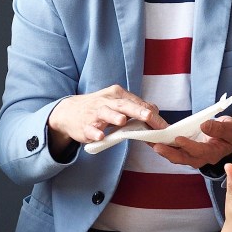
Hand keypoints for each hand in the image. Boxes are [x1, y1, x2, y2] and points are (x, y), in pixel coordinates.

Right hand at [47, 85, 163, 150]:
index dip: (151, 114)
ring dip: (114, 117)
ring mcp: (94, 113)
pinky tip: (100, 136)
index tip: (163, 126)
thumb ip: (135, 106)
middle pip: (123, 105)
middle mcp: (106, 101)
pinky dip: (95, 132)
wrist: (69, 112)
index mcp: (116, 94)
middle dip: (137, 110)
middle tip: (149, 116)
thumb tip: (155, 110)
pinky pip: (90, 129)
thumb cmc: (98, 108)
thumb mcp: (116, 103)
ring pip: (105, 113)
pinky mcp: (84, 126)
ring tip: (122, 121)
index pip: (137, 103)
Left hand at [151, 116, 231, 169]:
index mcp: (213, 152)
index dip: (189, 146)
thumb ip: (218, 128)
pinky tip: (152, 139)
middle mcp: (201, 158)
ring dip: (162, 150)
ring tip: (150, 142)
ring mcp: (192, 156)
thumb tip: (204, 125)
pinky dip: (163, 146)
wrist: (228, 138)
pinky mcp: (185, 152)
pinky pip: (173, 151)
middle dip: (169, 153)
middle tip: (156, 146)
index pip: (199, 151)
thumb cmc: (229, 132)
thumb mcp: (229, 128)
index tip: (178, 138)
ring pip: (176, 157)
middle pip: (183, 158)